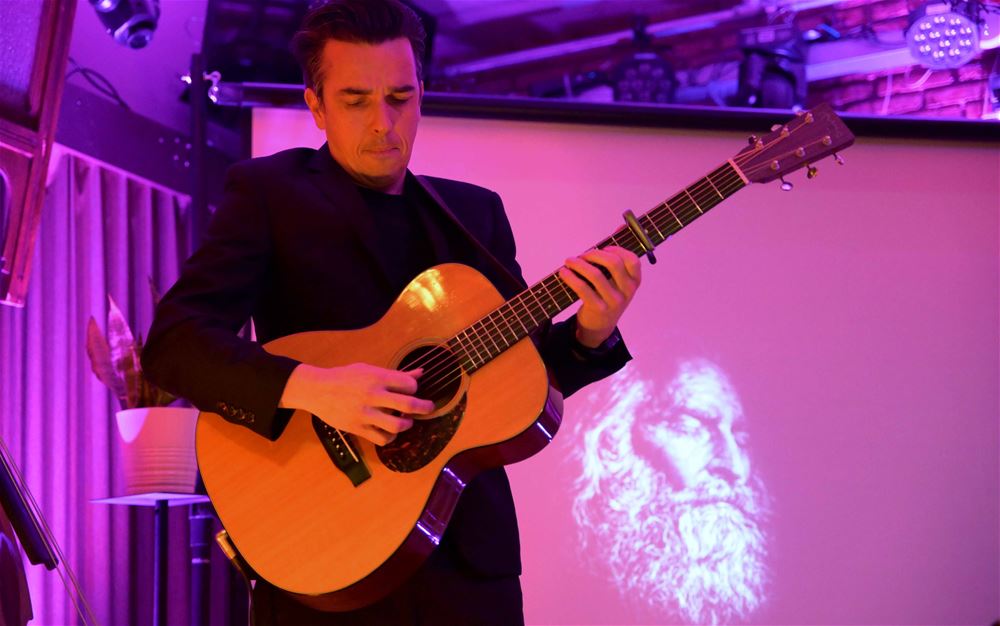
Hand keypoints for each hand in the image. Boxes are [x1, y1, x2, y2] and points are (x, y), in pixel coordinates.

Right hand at [279, 363, 433, 445]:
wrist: (318, 390)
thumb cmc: (346, 377)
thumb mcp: (369, 370)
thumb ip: (396, 374)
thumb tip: (420, 373)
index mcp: (377, 377)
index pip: (408, 384)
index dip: (414, 388)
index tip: (412, 390)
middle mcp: (373, 395)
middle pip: (408, 404)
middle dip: (424, 407)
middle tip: (428, 408)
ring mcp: (365, 413)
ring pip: (397, 425)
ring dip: (407, 424)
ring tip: (407, 421)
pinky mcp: (358, 428)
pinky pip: (382, 439)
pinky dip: (390, 437)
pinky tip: (390, 431)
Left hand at [558, 246, 641, 347]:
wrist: (600, 325)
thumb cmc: (607, 294)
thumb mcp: (617, 278)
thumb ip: (619, 253)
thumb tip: (623, 226)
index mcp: (635, 281)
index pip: (632, 259)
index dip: (616, 250)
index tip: (603, 249)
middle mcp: (627, 291)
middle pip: (613, 263)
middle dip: (594, 254)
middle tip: (582, 255)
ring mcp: (614, 301)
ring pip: (595, 275)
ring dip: (578, 264)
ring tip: (569, 261)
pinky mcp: (598, 308)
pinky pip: (582, 288)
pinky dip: (570, 277)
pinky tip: (564, 272)